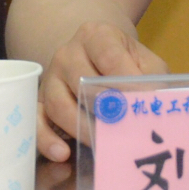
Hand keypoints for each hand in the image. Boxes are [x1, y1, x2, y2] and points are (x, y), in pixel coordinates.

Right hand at [38, 22, 167, 160]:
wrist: (101, 58)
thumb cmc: (127, 63)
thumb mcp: (145, 63)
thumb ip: (151, 79)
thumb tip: (150, 104)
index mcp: (97, 35)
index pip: (110, 57)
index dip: (125, 82)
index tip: (140, 103)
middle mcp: (68, 53)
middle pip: (81, 82)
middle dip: (103, 108)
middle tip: (121, 128)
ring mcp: (50, 77)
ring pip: (59, 104)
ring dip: (81, 127)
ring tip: (101, 144)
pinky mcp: (40, 101)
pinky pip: (37, 120)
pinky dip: (46, 139)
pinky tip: (62, 153)